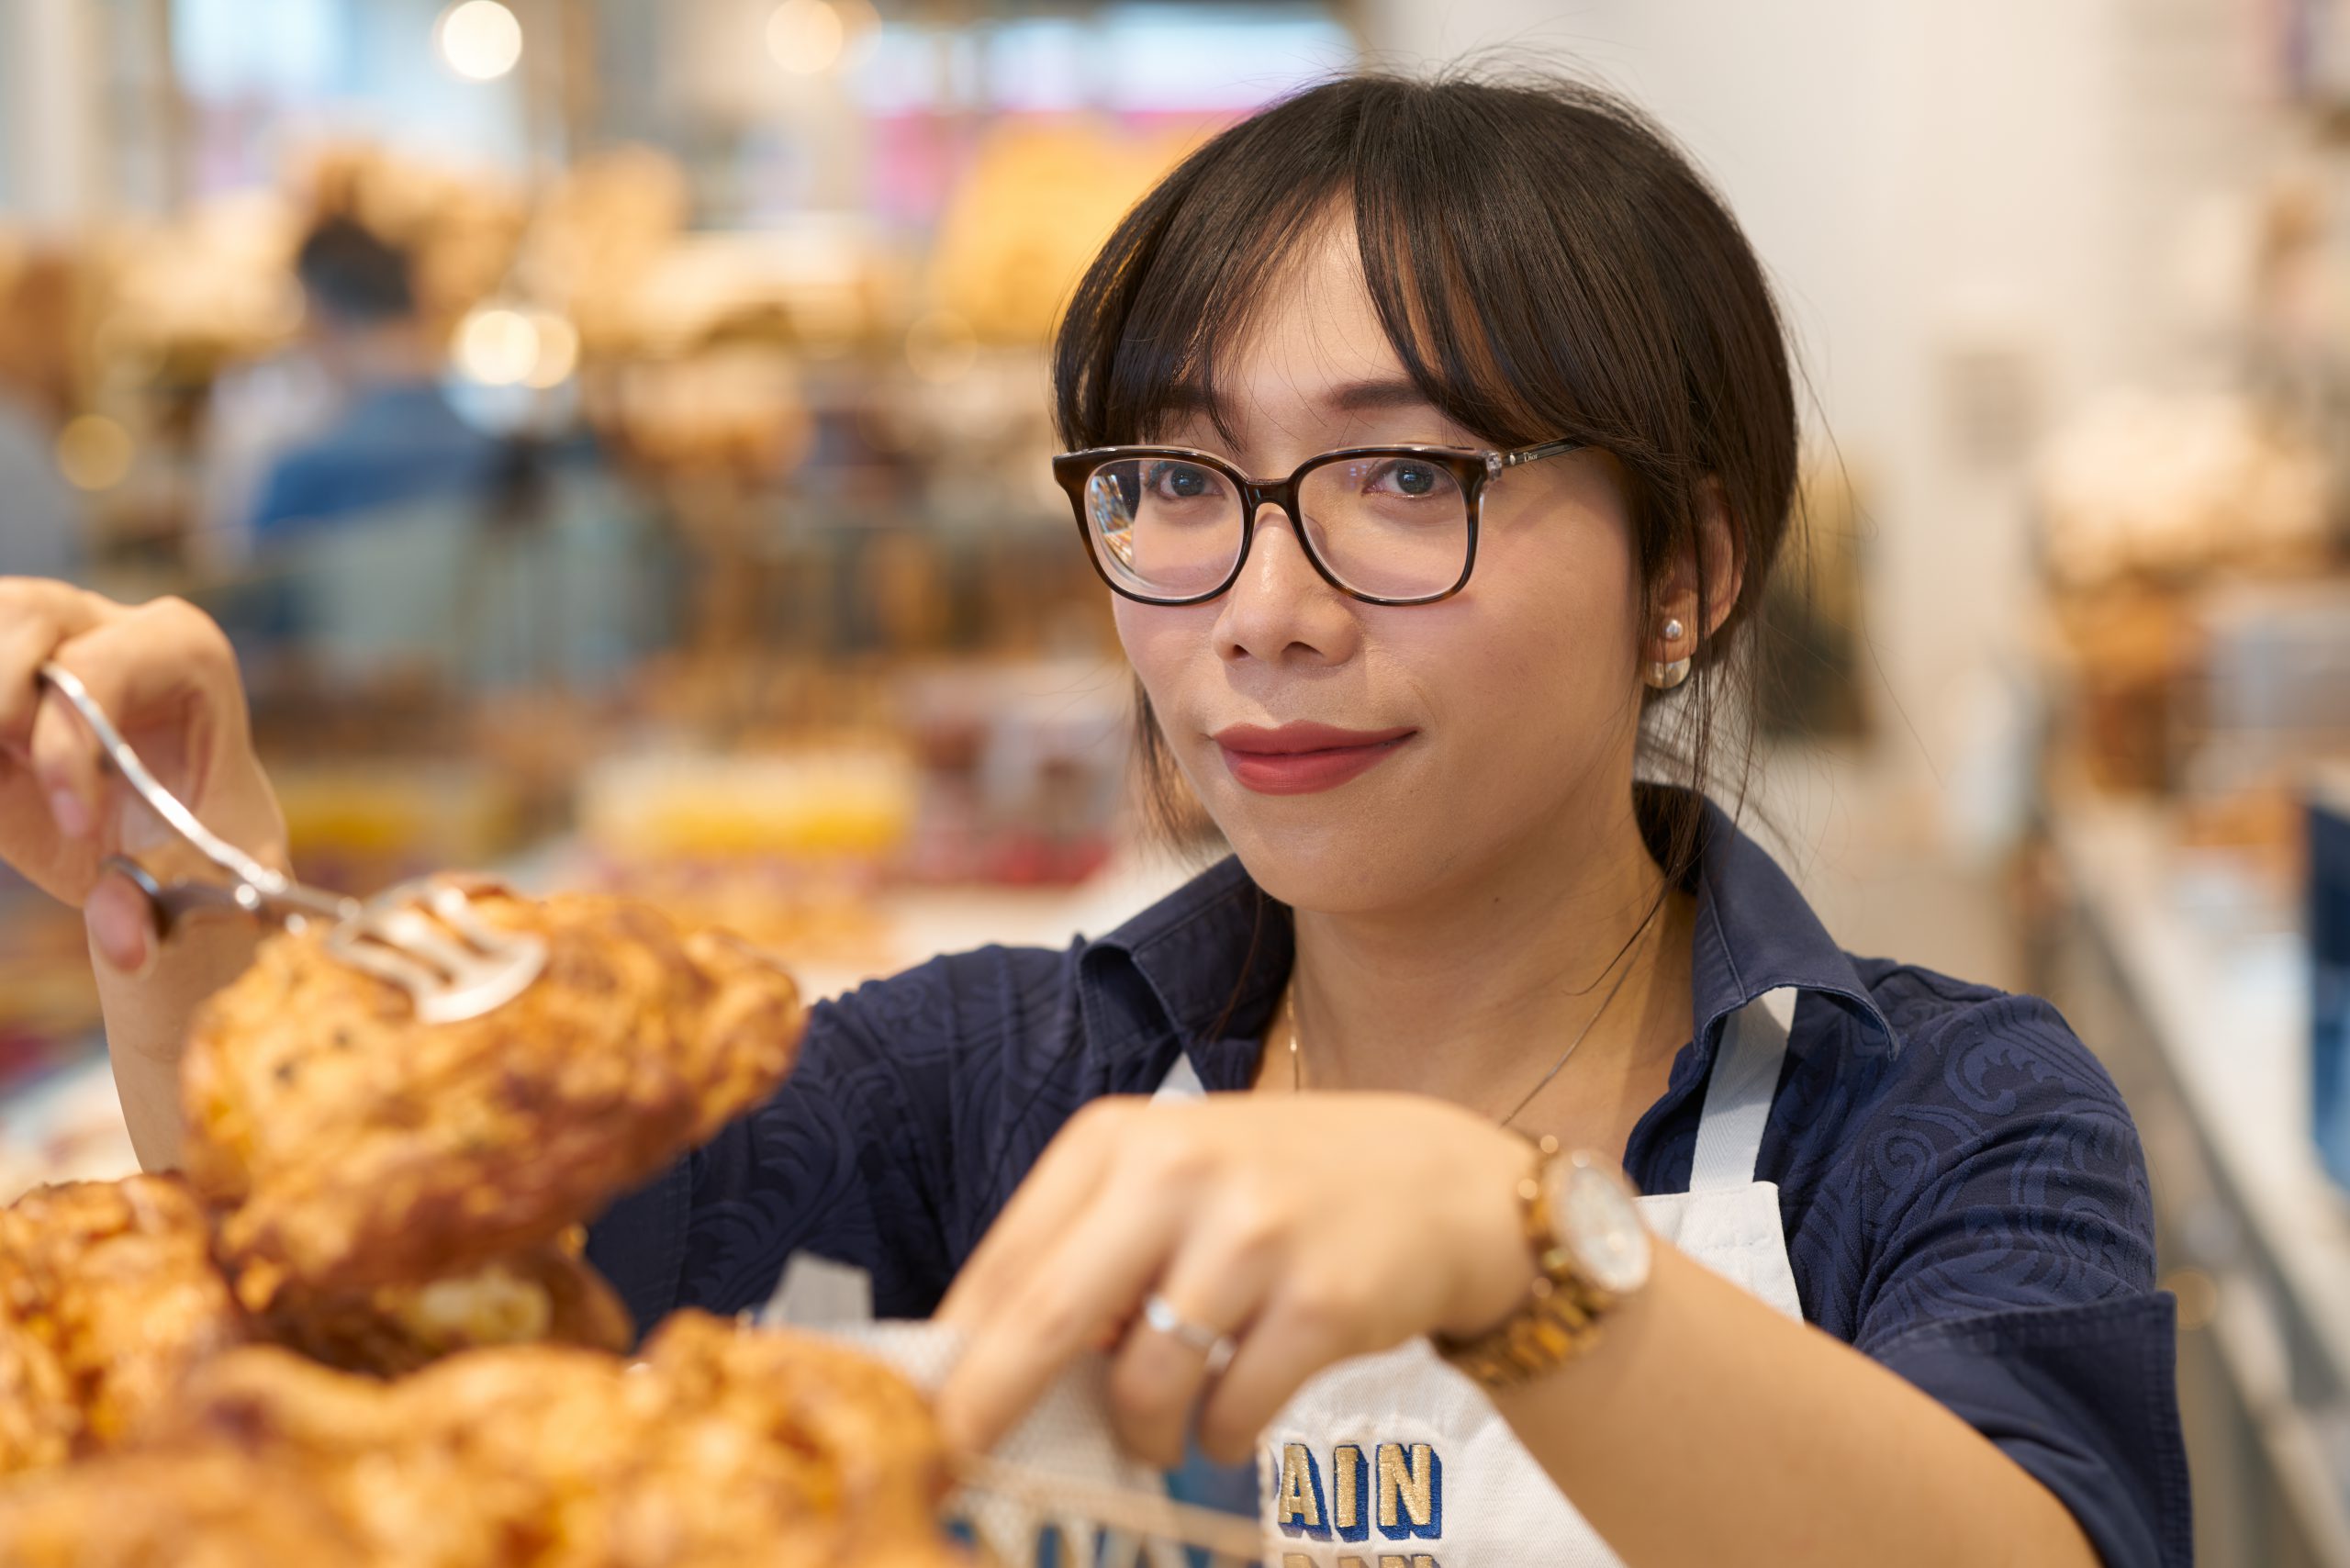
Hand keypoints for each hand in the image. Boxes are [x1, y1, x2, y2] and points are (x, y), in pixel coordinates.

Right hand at [0, 579, 285, 980]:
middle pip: (23, 615)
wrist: (163, 856)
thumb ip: (149, 910)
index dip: (69, 745)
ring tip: (9, 779)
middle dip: (1, 705)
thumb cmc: (199, 854)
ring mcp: (37, 633)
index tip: (75, 823)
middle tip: (9, 771)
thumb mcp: (195, 888)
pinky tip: (5, 785)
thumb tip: (122, 944)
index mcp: (185, 652)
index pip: (101, 668)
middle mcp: (107, 621)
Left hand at [934, 1092, 1537, 1465]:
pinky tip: (1236, 1410)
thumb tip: (981, 1370)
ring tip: (1165, 1425)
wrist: (1442, 1187)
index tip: (920, 1414)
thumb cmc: (1282, 1193)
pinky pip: (1230, 1414)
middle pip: (1046, 1319)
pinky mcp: (1321, 1301)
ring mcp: (1255, 1234)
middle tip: (959, 1462)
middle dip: (991, 1408)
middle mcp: (1181, 1169)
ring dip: (1142, 1434)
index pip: (1008, 1262)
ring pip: (1143, 1386)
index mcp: (1122, 1138)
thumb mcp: (1174, 1181)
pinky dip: (1219, 1437)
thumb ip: (1087, 1253)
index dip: (955, 1354)